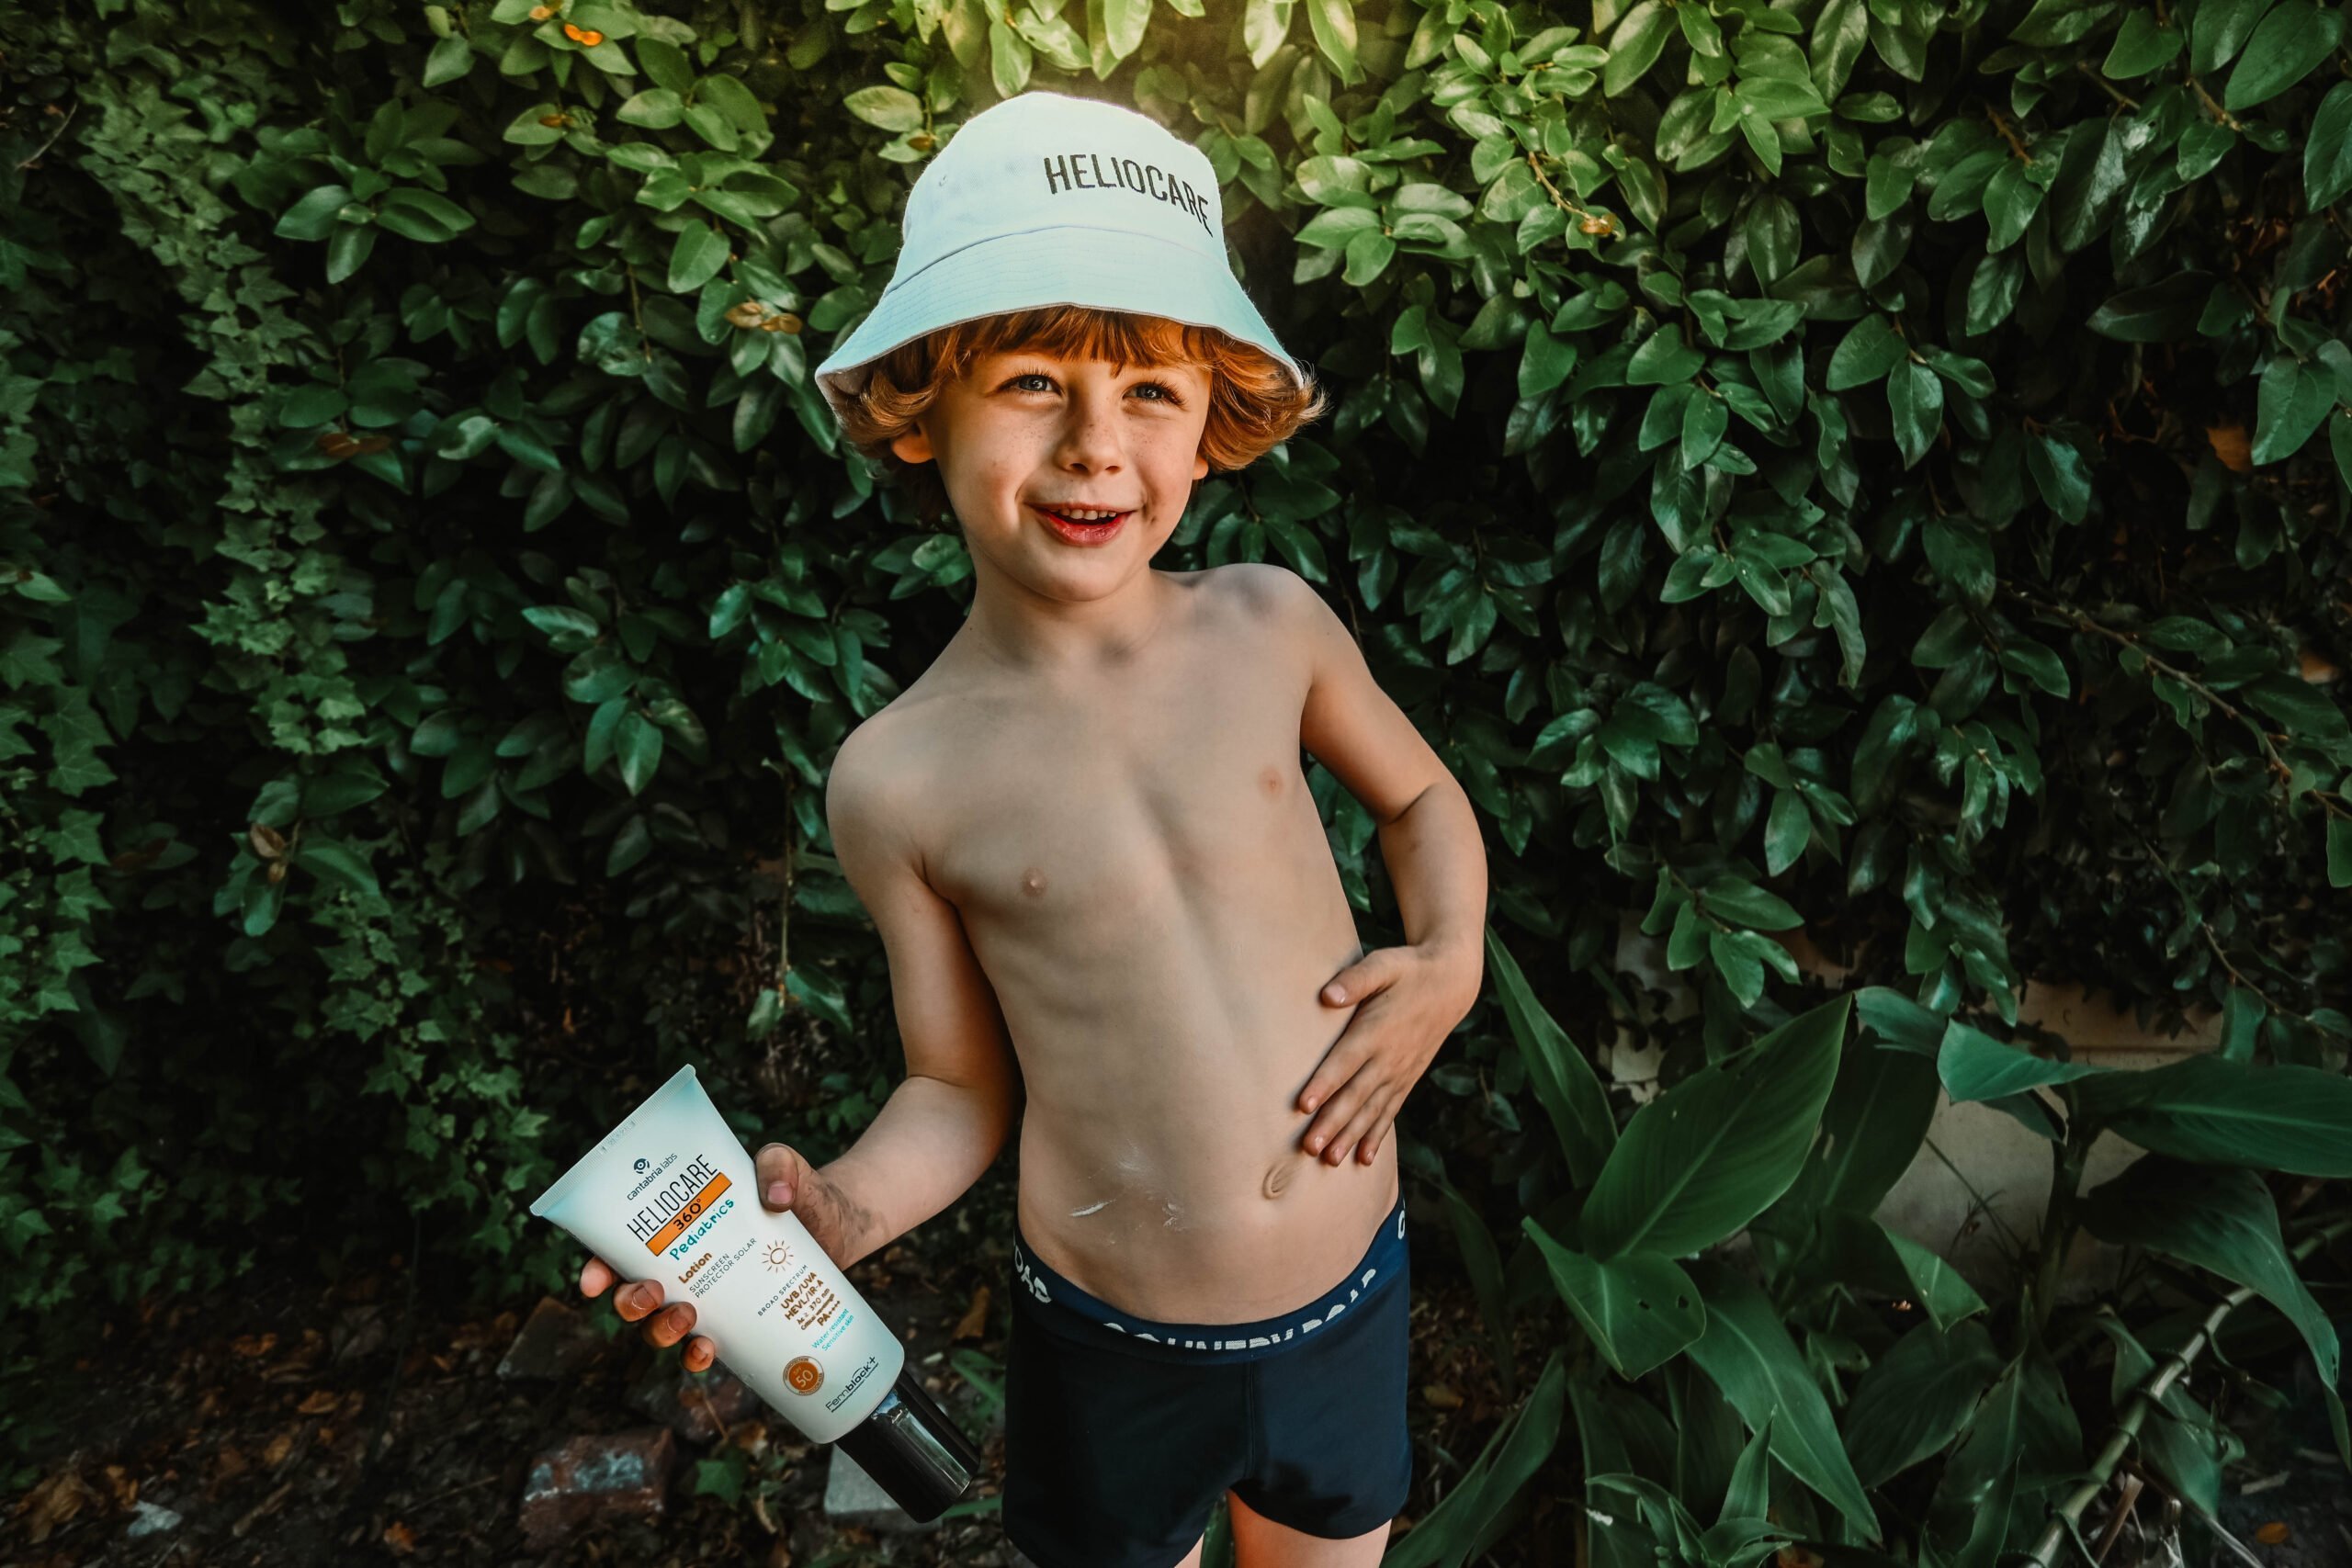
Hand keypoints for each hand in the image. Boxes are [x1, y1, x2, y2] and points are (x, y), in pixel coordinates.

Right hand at [578, 1140, 849, 1374]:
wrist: (838, 1222)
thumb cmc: (797, 1189)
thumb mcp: (785, 1165)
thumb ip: (778, 1164)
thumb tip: (774, 1197)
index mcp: (678, 1227)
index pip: (621, 1249)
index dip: (597, 1267)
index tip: (593, 1280)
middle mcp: (686, 1266)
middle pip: (634, 1295)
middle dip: (630, 1302)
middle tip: (652, 1293)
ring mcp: (711, 1298)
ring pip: (663, 1327)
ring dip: (662, 1331)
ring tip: (688, 1317)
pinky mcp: (738, 1321)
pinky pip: (704, 1349)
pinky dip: (697, 1357)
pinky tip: (708, 1351)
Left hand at [1296, 942, 1480, 1166]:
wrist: (1451, 984)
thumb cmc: (1408, 970)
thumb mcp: (1383, 965)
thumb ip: (1355, 980)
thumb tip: (1327, 994)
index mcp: (1376, 1031)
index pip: (1345, 1062)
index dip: (1324, 1084)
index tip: (1303, 1106)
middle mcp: (1388, 1058)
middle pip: (1355, 1096)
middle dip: (1332, 1123)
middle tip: (1310, 1148)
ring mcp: (1399, 1072)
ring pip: (1371, 1111)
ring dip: (1350, 1136)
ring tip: (1330, 1161)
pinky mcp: (1407, 1079)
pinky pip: (1390, 1112)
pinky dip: (1376, 1136)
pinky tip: (1363, 1159)